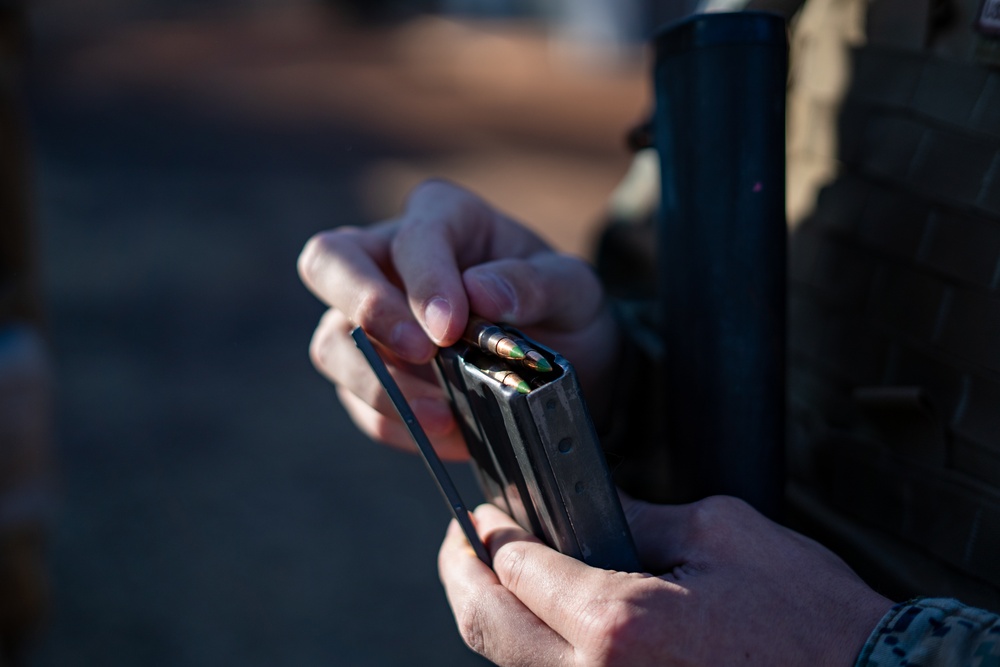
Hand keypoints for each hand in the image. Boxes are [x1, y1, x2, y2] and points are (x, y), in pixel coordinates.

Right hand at [297, 180, 619, 459]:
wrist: (564, 360)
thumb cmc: (558, 306)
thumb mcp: (572, 287)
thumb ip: (535, 282)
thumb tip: (481, 291)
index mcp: (443, 217)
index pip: (413, 236)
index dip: (425, 281)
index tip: (450, 329)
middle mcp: (389, 258)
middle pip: (328, 262)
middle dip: (365, 308)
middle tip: (419, 352)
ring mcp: (368, 319)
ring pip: (331, 342)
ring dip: (378, 383)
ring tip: (443, 415)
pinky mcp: (368, 373)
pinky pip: (356, 401)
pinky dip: (397, 424)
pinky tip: (448, 433)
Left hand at [438, 496, 892, 665]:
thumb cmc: (810, 621)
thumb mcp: (723, 535)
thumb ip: (644, 517)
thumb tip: (597, 509)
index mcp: (619, 625)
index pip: (516, 569)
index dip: (491, 532)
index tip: (483, 513)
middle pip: (487, 626)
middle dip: (462, 574)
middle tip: (461, 541)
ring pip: (509, 664)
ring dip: (491, 615)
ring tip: (493, 574)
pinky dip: (531, 649)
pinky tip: (542, 619)